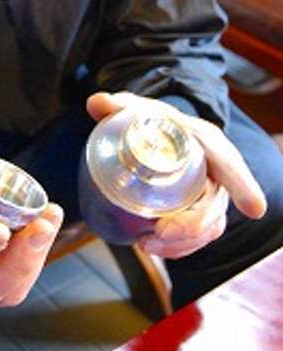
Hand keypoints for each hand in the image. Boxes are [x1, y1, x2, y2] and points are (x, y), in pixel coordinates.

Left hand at [86, 92, 266, 258]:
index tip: (254, 208)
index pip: (229, 163)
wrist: (158, 133)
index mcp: (205, 142)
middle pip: (215, 205)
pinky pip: (198, 236)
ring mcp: (208, 194)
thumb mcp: (136, 111)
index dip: (243, 185)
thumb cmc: (154, 122)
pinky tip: (152, 247)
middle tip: (157, 234)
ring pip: (209, 227)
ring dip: (182, 244)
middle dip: (192, 227)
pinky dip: (178, 248)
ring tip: (146, 244)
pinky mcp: (198, 212)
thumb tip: (97, 102)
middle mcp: (214, 170)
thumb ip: (117, 107)